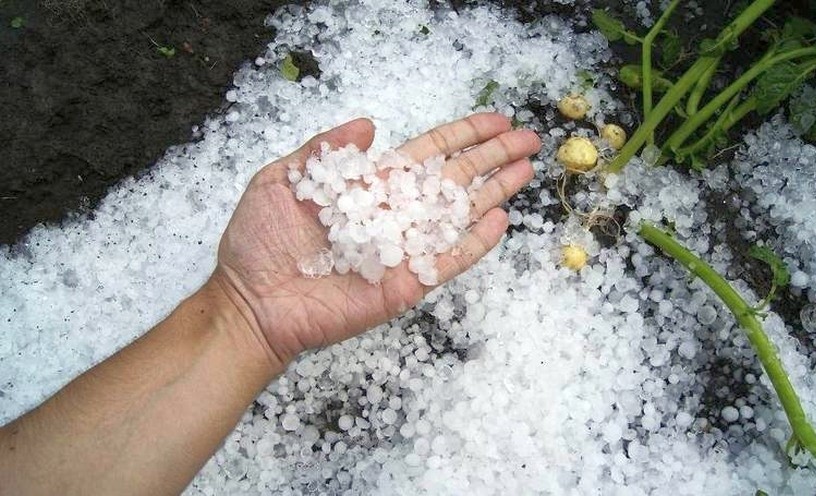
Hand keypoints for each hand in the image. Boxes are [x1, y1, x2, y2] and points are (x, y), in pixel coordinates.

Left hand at [213, 114, 540, 369]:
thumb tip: (369, 122)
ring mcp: (404, 249)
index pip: (429, 154)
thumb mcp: (282, 180)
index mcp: (371, 185)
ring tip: (527, 170)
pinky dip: (475, 243)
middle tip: (530, 139)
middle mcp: (395, 214)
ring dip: (494, 192)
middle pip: (455, 179)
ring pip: (459, 215)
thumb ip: (326, 150)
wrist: (250, 301)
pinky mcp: (406, 283)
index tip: (497, 120)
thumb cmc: (259, 242)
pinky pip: (448, 261)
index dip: (464, 135)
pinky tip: (500, 221)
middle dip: (493, 157)